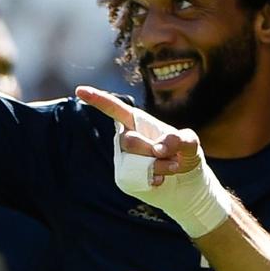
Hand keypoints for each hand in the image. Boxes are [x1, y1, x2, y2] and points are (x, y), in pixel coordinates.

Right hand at [75, 86, 232, 237]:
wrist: (186, 180)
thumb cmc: (185, 153)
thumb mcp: (190, 142)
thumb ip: (179, 139)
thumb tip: (159, 147)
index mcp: (138, 121)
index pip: (115, 108)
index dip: (97, 99)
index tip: (79, 90)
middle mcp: (127, 137)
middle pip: (130, 141)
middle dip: (155, 150)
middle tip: (172, 156)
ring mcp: (125, 157)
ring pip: (134, 161)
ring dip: (160, 166)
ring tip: (172, 166)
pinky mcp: (125, 176)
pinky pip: (136, 178)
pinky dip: (155, 179)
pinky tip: (162, 179)